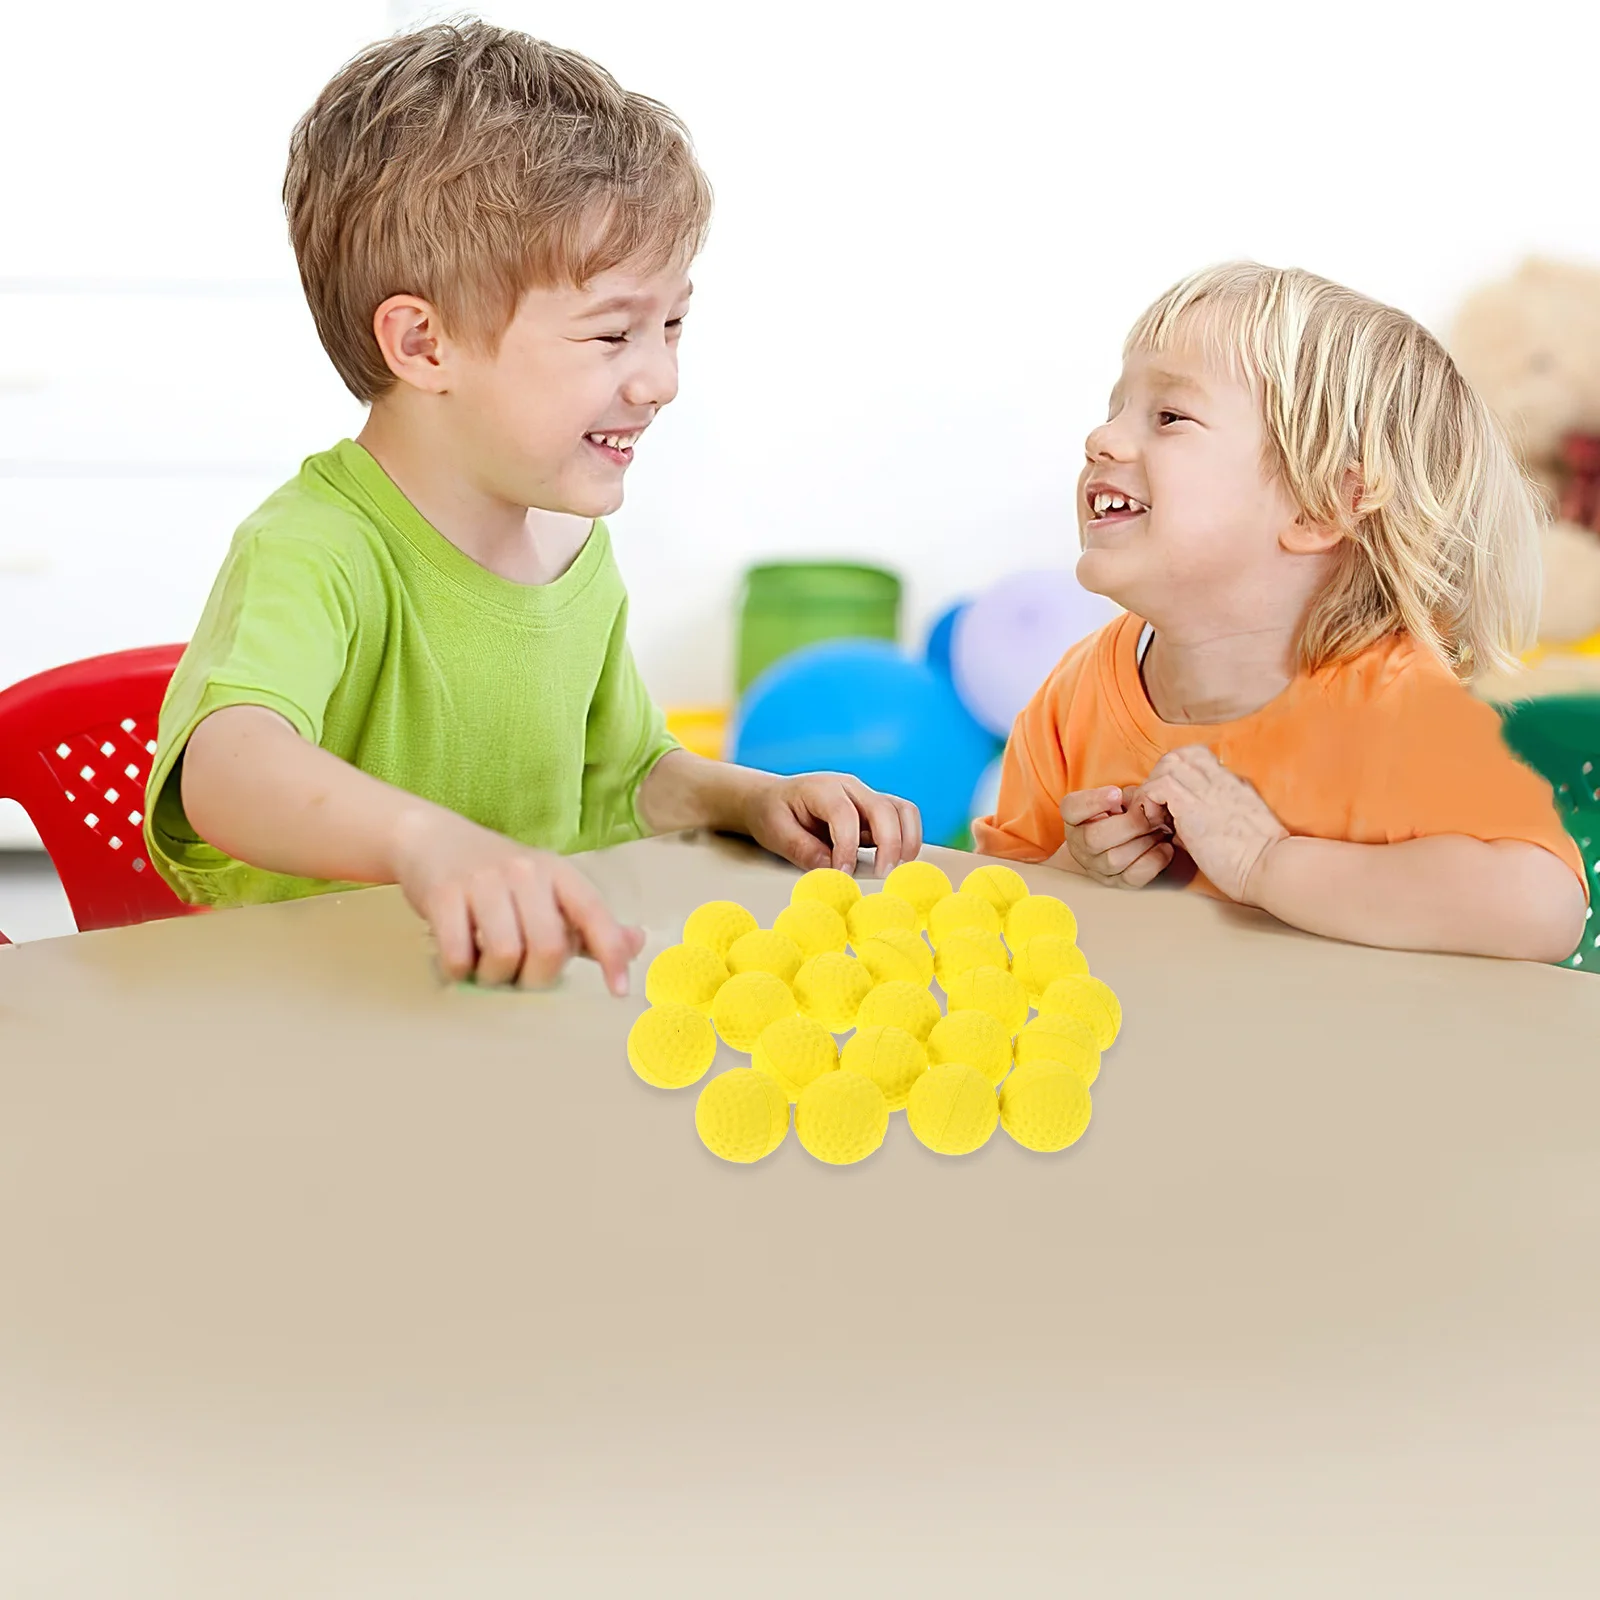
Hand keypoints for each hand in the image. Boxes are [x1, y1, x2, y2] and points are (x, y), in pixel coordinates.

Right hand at [388, 809, 643, 991]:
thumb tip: (636, 943)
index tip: (618, 990)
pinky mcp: (443, 894)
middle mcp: (525, 871)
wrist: (433, 838)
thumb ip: (588, 923)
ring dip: (495, 976)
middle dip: (537, 977)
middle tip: (521, 975)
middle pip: (548, 947)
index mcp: (558, 872)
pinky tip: (459, 961)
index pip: (593, 912)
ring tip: (487, 966)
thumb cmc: (498, 876)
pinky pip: (458, 954)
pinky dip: (460, 971)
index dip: (610, 953)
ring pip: (504, 953)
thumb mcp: (548, 889)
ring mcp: (482, 881)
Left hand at [742, 772, 922, 877]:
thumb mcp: (775, 832)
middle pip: (883, 808)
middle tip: (882, 876)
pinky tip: (896, 863)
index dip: (847, 846)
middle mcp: (850, 787)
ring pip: (902, 810)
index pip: (844, 814)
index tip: (843, 873)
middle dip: (889, 844)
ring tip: (896, 870)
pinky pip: (902, 819)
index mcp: (821, 789)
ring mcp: (866, 797)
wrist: (774, 798)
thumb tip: (831, 869)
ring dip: (907, 840)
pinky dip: (907, 840)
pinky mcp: (875, 811)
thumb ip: (802, 849)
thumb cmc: (774, 813)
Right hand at [1057, 785, 1175, 887]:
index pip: (1072, 809)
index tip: (1116, 793)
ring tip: (1159, 829)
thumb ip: (1129, 796)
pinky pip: (1132, 877)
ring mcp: (1095, 866)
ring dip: (1143, 842)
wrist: (1131, 836)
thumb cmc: (1125, 812)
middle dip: (1128, 825)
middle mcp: (1079, 844)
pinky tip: (1165, 846)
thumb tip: (1146, 801)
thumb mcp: (1124, 797)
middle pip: (1093, 839)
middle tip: (1150, 815)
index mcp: (1075, 817)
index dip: (1093, 802)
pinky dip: (1153, 861)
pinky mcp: (1116, 882)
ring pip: (1113, 860)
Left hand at [1134, 746, 1287, 903]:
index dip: (1178, 772)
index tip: (1172, 801)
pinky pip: (1158, 787)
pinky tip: (1158, 824)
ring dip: (1154, 789)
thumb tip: (1179, 830)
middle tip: (1160, 808)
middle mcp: (1220, 780)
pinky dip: (1149, 802)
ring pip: (1167, 765)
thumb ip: (1209, 820)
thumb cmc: (1259, 860)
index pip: (1198, 756)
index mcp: (1233, 784)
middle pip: (1179, 754)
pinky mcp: (1192, 807)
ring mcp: (1207, 790)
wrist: (1272, 867)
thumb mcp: (1237, 829)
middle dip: (1160, 776)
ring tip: (1158, 818)